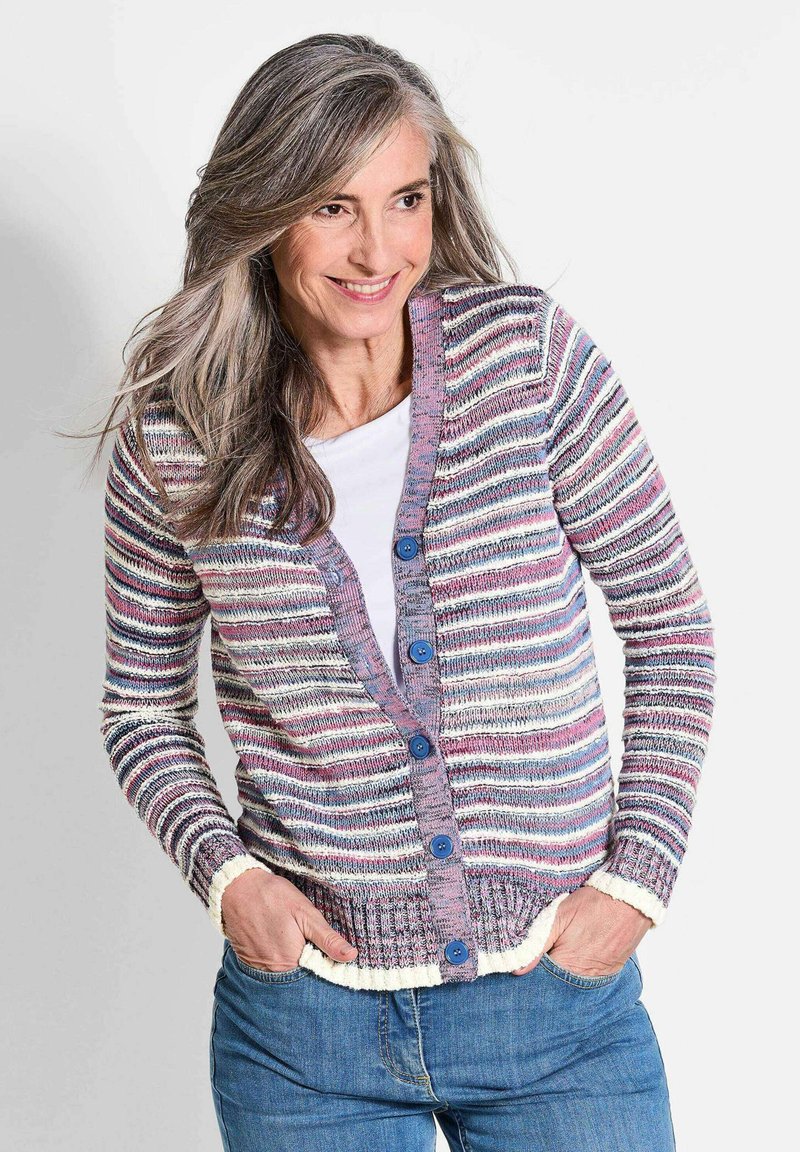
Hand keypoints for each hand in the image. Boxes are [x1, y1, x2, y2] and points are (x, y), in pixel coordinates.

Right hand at [220, 868, 357, 971]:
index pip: (317, 975)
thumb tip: (350, 956)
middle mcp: (273, 972)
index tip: (333, 955)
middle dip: (310, 965)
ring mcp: (259, 969)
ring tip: (293, 940)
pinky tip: (279, 941)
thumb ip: (328, 939)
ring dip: (293, 962)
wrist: (237, 888)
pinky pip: (269, 968)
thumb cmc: (273, 897)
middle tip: (311, 942)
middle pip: (300, 977)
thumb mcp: (306, 913)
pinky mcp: (249, 962)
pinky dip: (277, 959)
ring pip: (285, 973)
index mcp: (292, 962)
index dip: (327, 965)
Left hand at [511, 885, 652, 976]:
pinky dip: (580, 969)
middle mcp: (586, 978)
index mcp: (568, 966)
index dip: (533, 971)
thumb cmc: (593, 904)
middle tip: (544, 954)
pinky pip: (590, 977)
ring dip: (564, 971)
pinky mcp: (611, 970)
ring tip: (562, 951)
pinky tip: (576, 953)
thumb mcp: (559, 916)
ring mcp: (601, 976)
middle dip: (548, 974)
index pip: (542, 980)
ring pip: (574, 981)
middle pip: (558, 984)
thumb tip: (518, 970)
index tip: (527, 961)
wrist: (630, 898)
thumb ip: (538, 943)